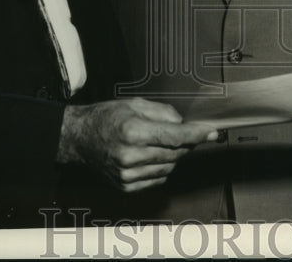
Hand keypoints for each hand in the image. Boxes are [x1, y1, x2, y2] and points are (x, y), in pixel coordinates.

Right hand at [57, 98, 217, 191]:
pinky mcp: (126, 186)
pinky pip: (158, 178)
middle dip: (184, 142)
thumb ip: (163, 113)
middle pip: (175, 153)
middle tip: (181, 132)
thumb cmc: (106, 118)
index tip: (212, 133)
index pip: (176, 136)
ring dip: (172, 154)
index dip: (197, 134)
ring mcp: (128, 175)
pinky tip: (149, 155)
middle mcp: (130, 156)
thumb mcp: (134, 104)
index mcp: (133, 131)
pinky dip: (162, 166)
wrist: (79, 139)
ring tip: (156, 142)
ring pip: (169, 166)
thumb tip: (183, 124)